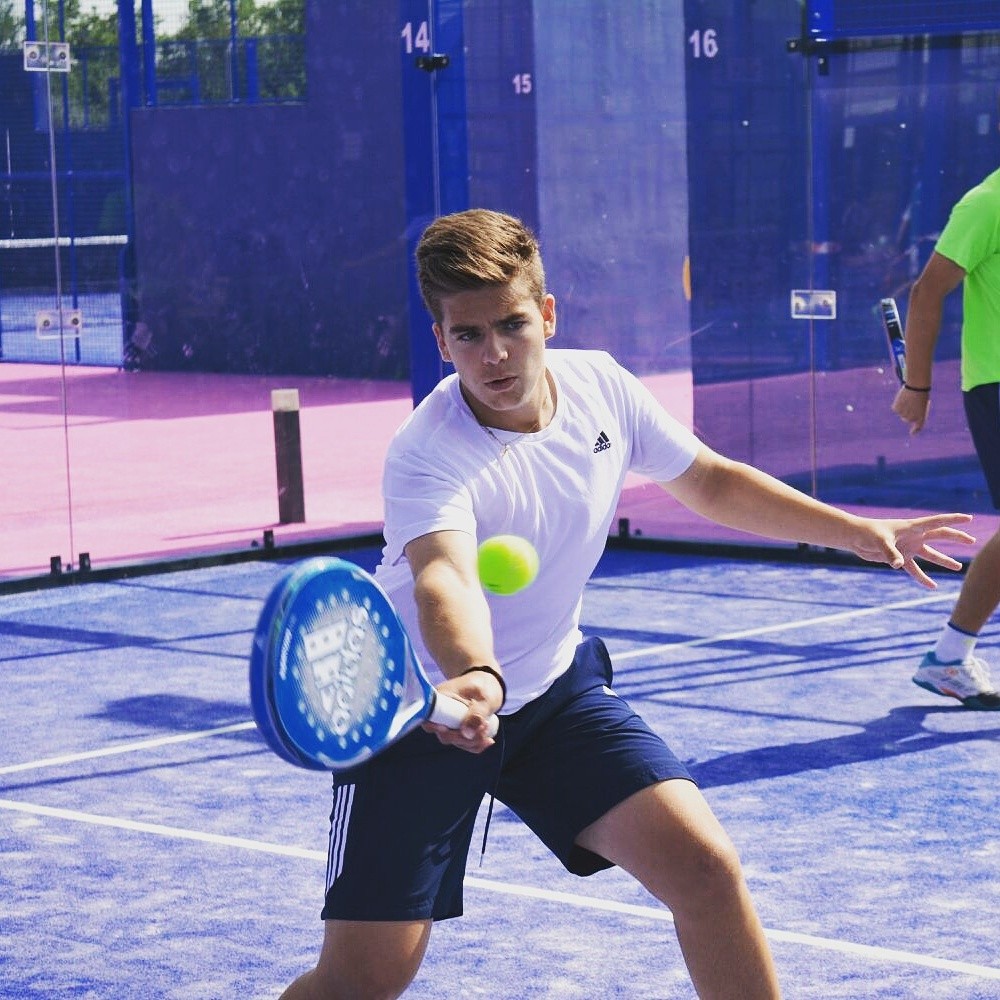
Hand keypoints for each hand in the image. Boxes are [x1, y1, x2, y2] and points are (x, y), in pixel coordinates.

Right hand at [422, 669, 502, 753]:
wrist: (488, 684)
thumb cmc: (484, 686)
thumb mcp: (484, 698)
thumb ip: (477, 714)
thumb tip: (466, 734)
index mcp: (440, 698)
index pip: (428, 717)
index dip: (435, 727)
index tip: (448, 729)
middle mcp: (440, 712)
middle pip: (444, 734)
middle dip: (464, 738)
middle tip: (483, 728)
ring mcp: (448, 722)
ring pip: (454, 741)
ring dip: (472, 742)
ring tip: (487, 729)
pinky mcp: (456, 729)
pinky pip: (462, 742)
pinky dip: (474, 745)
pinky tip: (487, 741)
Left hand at [852, 512, 973, 587]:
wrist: (855, 538)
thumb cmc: (867, 533)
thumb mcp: (880, 541)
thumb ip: (890, 552)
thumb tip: (898, 565)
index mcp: (912, 527)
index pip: (937, 522)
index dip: (954, 519)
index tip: (969, 518)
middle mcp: (913, 537)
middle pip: (940, 536)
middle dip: (956, 537)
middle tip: (972, 540)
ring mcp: (908, 547)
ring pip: (930, 555)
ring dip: (944, 561)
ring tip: (957, 567)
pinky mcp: (900, 558)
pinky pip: (914, 569)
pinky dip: (922, 578)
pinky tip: (932, 586)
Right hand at [891, 385, 930, 433]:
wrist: (917, 387)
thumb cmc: (922, 393)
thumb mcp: (921, 404)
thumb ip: (916, 411)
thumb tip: (908, 414)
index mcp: (921, 418)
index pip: (918, 427)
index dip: (915, 431)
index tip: (912, 433)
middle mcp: (911, 419)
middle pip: (906, 419)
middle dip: (907, 413)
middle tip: (911, 403)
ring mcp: (903, 414)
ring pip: (901, 412)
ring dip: (903, 406)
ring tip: (908, 398)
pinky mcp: (896, 409)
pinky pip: (896, 408)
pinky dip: (898, 403)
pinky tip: (902, 397)